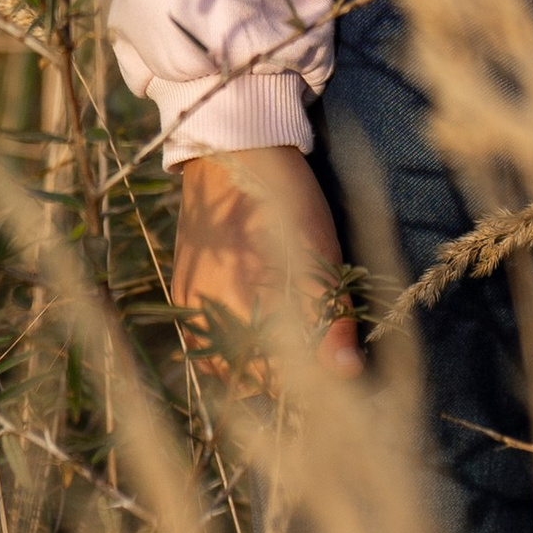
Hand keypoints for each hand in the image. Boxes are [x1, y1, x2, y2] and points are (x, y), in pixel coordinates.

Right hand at [170, 147, 360, 386]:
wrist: (235, 149)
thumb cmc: (284, 198)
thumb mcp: (318, 256)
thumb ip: (330, 319)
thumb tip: (347, 374)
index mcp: (237, 311)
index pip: (274, 381)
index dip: (309, 383)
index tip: (336, 371)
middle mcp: (203, 316)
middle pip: (247, 379)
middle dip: (284, 378)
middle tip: (319, 355)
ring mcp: (189, 304)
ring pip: (226, 362)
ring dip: (260, 363)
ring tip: (294, 339)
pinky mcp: (184, 290)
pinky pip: (209, 339)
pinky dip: (238, 341)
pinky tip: (264, 319)